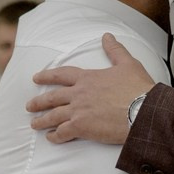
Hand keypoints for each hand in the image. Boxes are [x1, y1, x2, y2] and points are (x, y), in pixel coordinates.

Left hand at [26, 33, 155, 144]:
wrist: (144, 110)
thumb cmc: (139, 88)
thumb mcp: (128, 64)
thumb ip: (115, 50)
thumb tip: (107, 36)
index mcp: (88, 78)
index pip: (62, 75)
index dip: (47, 76)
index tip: (36, 78)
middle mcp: (79, 93)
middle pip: (52, 97)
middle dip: (39, 102)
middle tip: (29, 106)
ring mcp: (78, 111)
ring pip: (53, 116)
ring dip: (42, 120)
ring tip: (34, 124)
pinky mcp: (82, 127)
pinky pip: (62, 132)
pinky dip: (55, 136)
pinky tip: (51, 138)